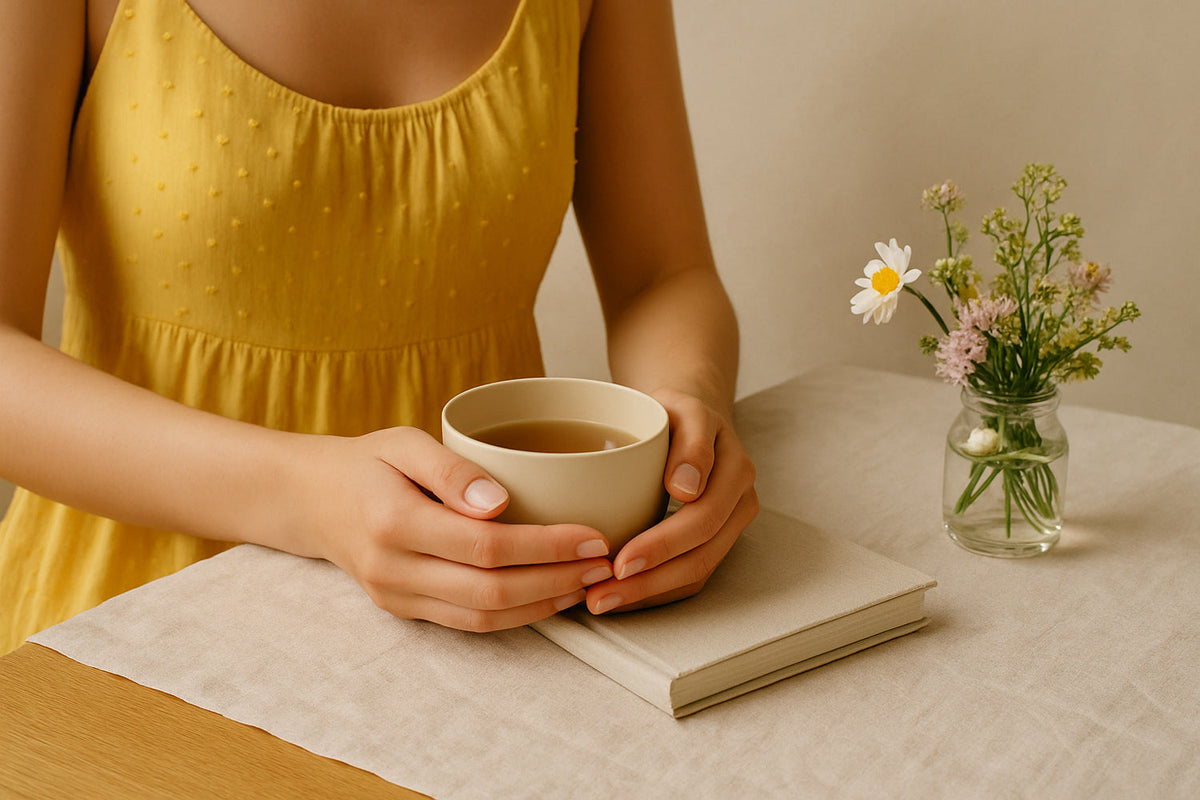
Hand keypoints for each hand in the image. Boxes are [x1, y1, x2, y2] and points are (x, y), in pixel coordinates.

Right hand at [286, 428, 614, 631]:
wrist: (311, 500)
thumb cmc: (367, 462)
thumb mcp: (404, 443)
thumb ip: (450, 469)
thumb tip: (499, 501)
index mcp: (394, 523)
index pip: (487, 546)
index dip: (547, 546)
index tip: (595, 535)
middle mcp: (394, 570)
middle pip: (492, 591)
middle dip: (557, 580)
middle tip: (605, 563)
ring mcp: (397, 598)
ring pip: (484, 617)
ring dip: (543, 605)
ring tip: (587, 582)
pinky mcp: (404, 611)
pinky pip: (468, 624)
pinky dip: (516, 616)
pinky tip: (550, 596)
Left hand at [583, 388, 757, 613]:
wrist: (688, 420)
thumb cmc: (672, 412)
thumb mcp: (678, 406)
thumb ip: (689, 441)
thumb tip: (686, 489)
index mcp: (734, 467)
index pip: (702, 517)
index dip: (662, 544)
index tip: (620, 561)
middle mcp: (740, 501)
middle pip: (700, 554)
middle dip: (649, 580)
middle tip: (601, 593)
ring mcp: (730, 526)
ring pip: (696, 573)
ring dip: (648, 593)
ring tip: (601, 601)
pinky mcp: (714, 542)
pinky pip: (689, 577)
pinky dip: (653, 592)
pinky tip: (619, 596)